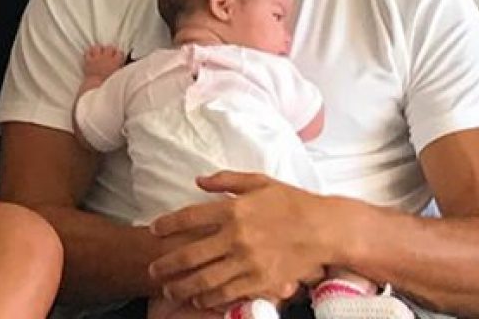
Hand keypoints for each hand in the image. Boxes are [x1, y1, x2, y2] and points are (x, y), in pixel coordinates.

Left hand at [82, 45, 126, 90]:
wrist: (96, 87)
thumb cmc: (109, 84)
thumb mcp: (118, 76)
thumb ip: (120, 69)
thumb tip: (122, 66)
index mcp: (116, 62)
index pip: (119, 52)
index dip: (119, 53)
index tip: (118, 55)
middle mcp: (107, 57)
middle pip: (109, 47)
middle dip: (110, 48)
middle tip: (109, 52)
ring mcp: (97, 58)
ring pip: (98, 47)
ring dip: (99, 48)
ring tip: (99, 51)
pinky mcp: (88, 61)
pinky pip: (88, 52)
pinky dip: (89, 52)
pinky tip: (90, 54)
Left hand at [148, 172, 341, 309]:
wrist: (325, 229)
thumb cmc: (293, 202)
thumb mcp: (260, 182)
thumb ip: (227, 181)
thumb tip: (199, 180)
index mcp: (234, 210)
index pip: (189, 218)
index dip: (167, 225)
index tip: (154, 230)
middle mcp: (236, 237)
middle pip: (190, 255)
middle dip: (166, 265)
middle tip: (153, 270)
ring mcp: (247, 262)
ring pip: (205, 279)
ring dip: (182, 287)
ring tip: (169, 290)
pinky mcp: (260, 281)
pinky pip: (228, 293)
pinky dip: (209, 297)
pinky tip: (198, 298)